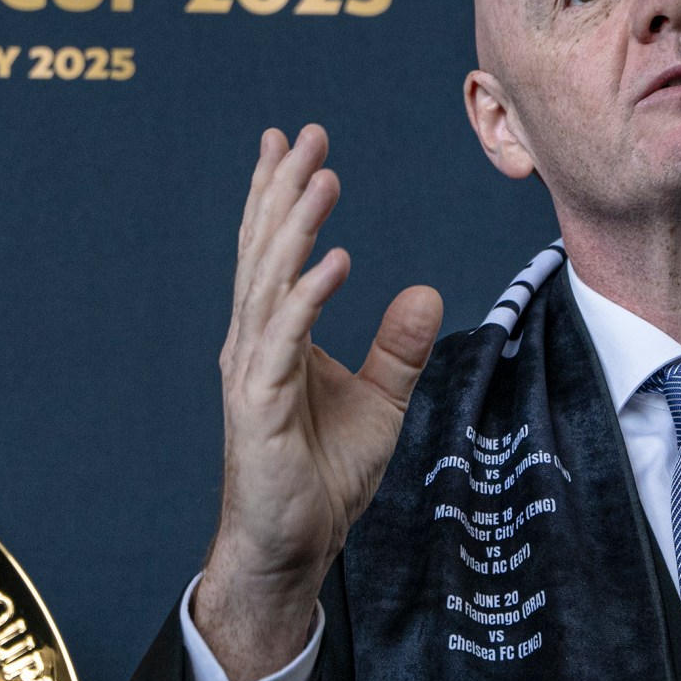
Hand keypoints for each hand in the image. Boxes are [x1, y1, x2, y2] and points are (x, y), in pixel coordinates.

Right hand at [195, 125, 442, 680]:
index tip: (293, 142)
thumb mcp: (380, 402)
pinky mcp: (261, 408)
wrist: (290, 547)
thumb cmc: (322, 479)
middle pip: (265, 252)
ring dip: (297, 229)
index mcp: (274, 338)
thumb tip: (426, 292)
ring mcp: (253, 374)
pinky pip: (287, 341)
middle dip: (284, 190)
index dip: (281, 196)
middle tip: (305, 133)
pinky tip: (337, 262)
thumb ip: (398, 347)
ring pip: (270, 284)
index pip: (275, 253)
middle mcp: (254, 345)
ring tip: (323, 178)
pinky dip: (309, 299)